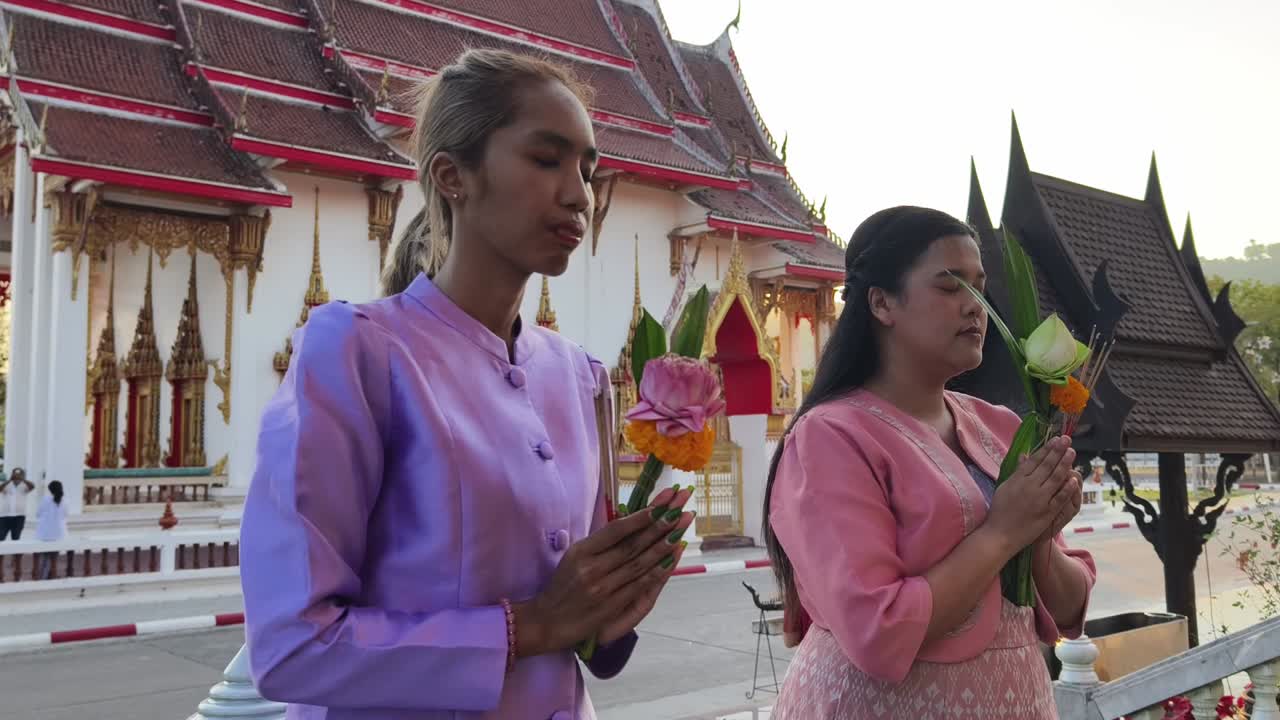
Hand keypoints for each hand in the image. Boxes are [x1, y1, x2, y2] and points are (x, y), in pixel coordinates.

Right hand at [513, 486, 694, 655]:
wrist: (548, 621)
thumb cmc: (563, 585)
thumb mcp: (574, 557)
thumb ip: (600, 543)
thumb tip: (630, 522)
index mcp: (581, 551)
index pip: (615, 530)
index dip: (640, 516)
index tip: (661, 503)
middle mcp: (592, 568)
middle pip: (632, 544)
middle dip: (660, 524)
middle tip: (679, 508)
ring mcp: (603, 588)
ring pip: (640, 563)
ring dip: (664, 544)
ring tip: (681, 527)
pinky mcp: (612, 605)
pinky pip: (640, 584)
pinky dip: (658, 570)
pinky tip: (671, 558)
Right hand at [985, 436, 1076, 553]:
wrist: (1000, 534)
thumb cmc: (1000, 510)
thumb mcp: (1005, 487)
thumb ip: (1017, 471)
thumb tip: (1024, 455)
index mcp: (1017, 479)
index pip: (1035, 460)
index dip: (1047, 449)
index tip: (1056, 439)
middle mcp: (1028, 486)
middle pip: (1047, 465)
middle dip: (1058, 451)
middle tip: (1067, 440)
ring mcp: (1039, 499)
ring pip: (1055, 478)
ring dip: (1065, 464)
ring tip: (1072, 453)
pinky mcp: (1046, 512)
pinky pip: (1059, 498)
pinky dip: (1067, 488)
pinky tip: (1073, 478)